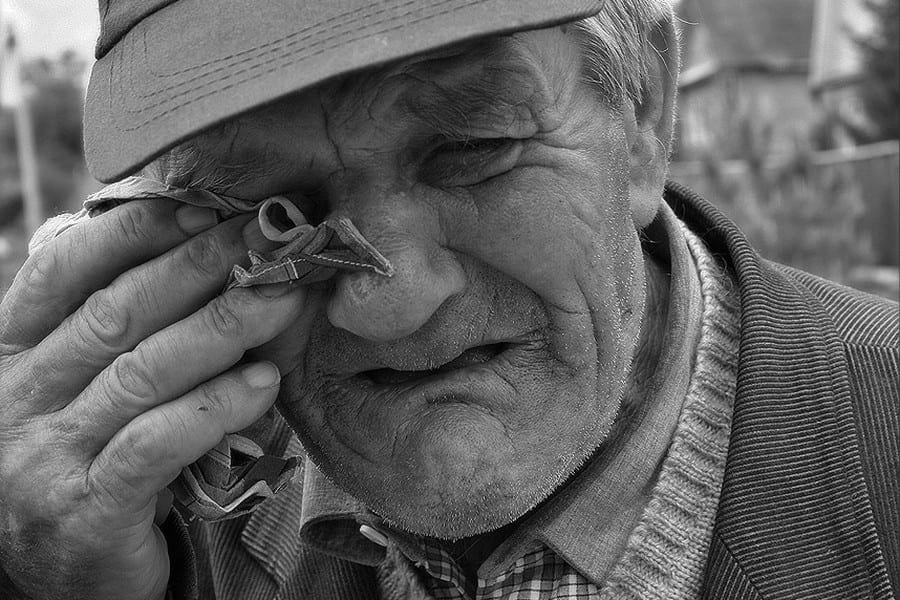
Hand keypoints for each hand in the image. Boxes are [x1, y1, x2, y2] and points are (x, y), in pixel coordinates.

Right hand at [0, 199, 305, 599]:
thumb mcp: (86, 392)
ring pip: (141, 373)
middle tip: (264, 241)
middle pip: (114, 315)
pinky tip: (264, 384)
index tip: (201, 209)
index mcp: (11, 355)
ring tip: (281, 299)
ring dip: (222, 329)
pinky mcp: (86, 509)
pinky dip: (214, 408)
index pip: (62, 274)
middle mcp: (18, 399)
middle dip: (197, 269)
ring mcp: (45, 457)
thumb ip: (123, 334)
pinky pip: (157, 444)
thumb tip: (206, 260)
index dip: (132, 234)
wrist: (59, 577)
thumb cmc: (85, 463)